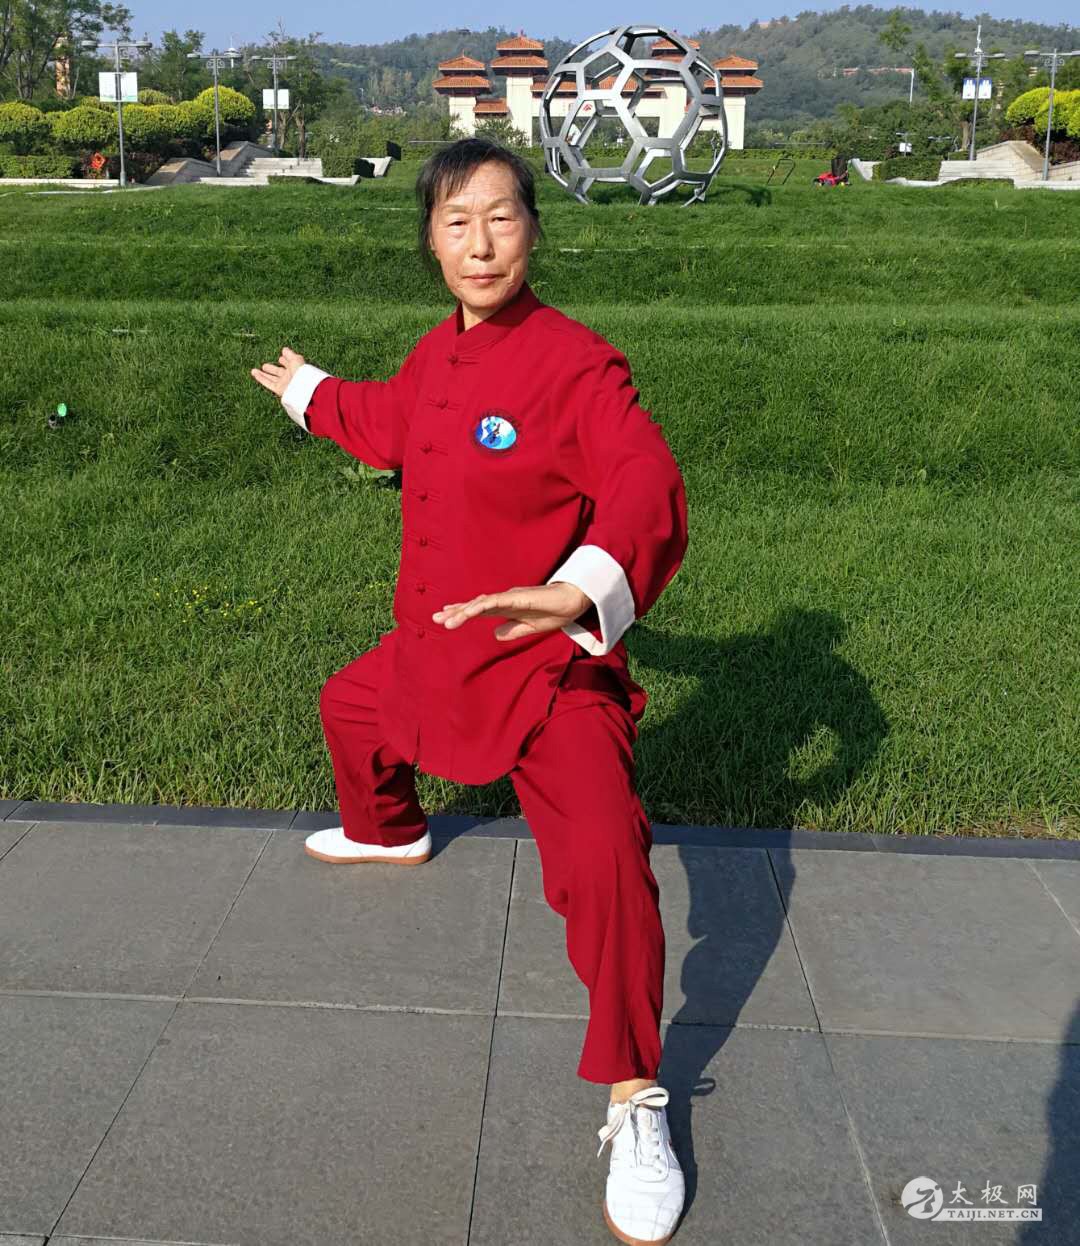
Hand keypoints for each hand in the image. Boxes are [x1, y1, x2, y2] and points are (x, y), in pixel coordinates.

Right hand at [250, 346, 305, 398]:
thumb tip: (284, 349)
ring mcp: (284, 383)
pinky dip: (261, 379)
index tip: (280, 358)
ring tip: (254, 370)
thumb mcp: (296, 359)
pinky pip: (268, 383)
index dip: (285, 361)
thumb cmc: (301, 372)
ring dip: (262, 374)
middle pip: (279, 372)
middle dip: (272, 369)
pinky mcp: (279, 389)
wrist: (303, 387)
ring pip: (271, 378)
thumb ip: (289, 354)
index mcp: (296, 369)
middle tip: (264, 366)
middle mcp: (290, 377)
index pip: (289, 364)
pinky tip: (254, 374)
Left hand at [432, 582, 590, 641]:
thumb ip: (513, 631)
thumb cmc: (554, 612)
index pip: (480, 610)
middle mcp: (505, 599)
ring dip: (463, 611)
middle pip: (476, 605)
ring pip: (481, 603)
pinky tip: (469, 611)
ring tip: (446, 621)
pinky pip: (495, 601)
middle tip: (435, 618)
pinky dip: (480, 606)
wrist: (573, 602)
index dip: (463, 612)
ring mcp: (510, 597)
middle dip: (456, 611)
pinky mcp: (517, 597)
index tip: (446, 617)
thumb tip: (494, 634)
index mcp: (507, 608)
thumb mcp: (530, 628)